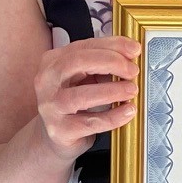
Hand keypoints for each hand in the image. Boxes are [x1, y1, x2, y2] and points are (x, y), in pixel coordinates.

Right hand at [34, 37, 140, 159]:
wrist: (54, 137)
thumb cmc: (72, 103)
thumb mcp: (84, 78)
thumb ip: (103, 65)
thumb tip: (130, 56)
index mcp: (53, 62)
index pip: (84, 46)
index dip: (112, 45)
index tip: (134, 49)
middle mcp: (47, 82)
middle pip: (77, 63)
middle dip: (111, 62)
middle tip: (132, 70)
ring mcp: (50, 107)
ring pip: (82, 96)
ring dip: (112, 90)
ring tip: (131, 90)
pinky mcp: (59, 130)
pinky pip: (90, 122)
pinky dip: (113, 116)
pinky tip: (127, 111)